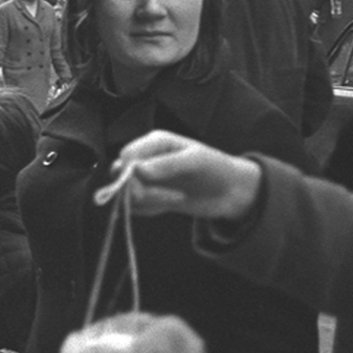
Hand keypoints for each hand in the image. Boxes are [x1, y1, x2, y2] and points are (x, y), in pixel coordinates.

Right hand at [113, 129, 262, 221]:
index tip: (146, 184)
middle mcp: (147, 159)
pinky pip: (136, 206)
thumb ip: (167, 164)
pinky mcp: (151, 197)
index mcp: (154, 143)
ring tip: (176, 198)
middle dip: (137, 189)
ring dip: (148, 201)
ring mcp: (148, 179)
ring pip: (126, 192)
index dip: (130, 170)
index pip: (127, 154)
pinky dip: (149, 209)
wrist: (232, 192)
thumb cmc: (216, 167)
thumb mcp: (196, 161)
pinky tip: (172, 205)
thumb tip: (136, 170)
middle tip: (166, 197)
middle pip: (120, 174)